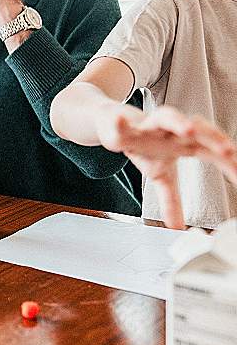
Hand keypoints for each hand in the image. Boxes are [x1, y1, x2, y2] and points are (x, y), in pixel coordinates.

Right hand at [97, 105, 236, 228]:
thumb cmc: (145, 145)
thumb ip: (171, 200)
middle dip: (213, 137)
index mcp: (185, 143)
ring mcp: (150, 125)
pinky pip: (123, 122)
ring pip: (168, 117)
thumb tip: (177, 226)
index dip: (228, 163)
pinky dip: (122, 122)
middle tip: (227, 150)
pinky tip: (121, 121)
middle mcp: (172, 130)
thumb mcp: (160, 176)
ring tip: (188, 129)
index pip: (212, 151)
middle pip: (198, 128)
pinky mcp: (126, 125)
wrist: (118, 124)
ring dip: (178, 122)